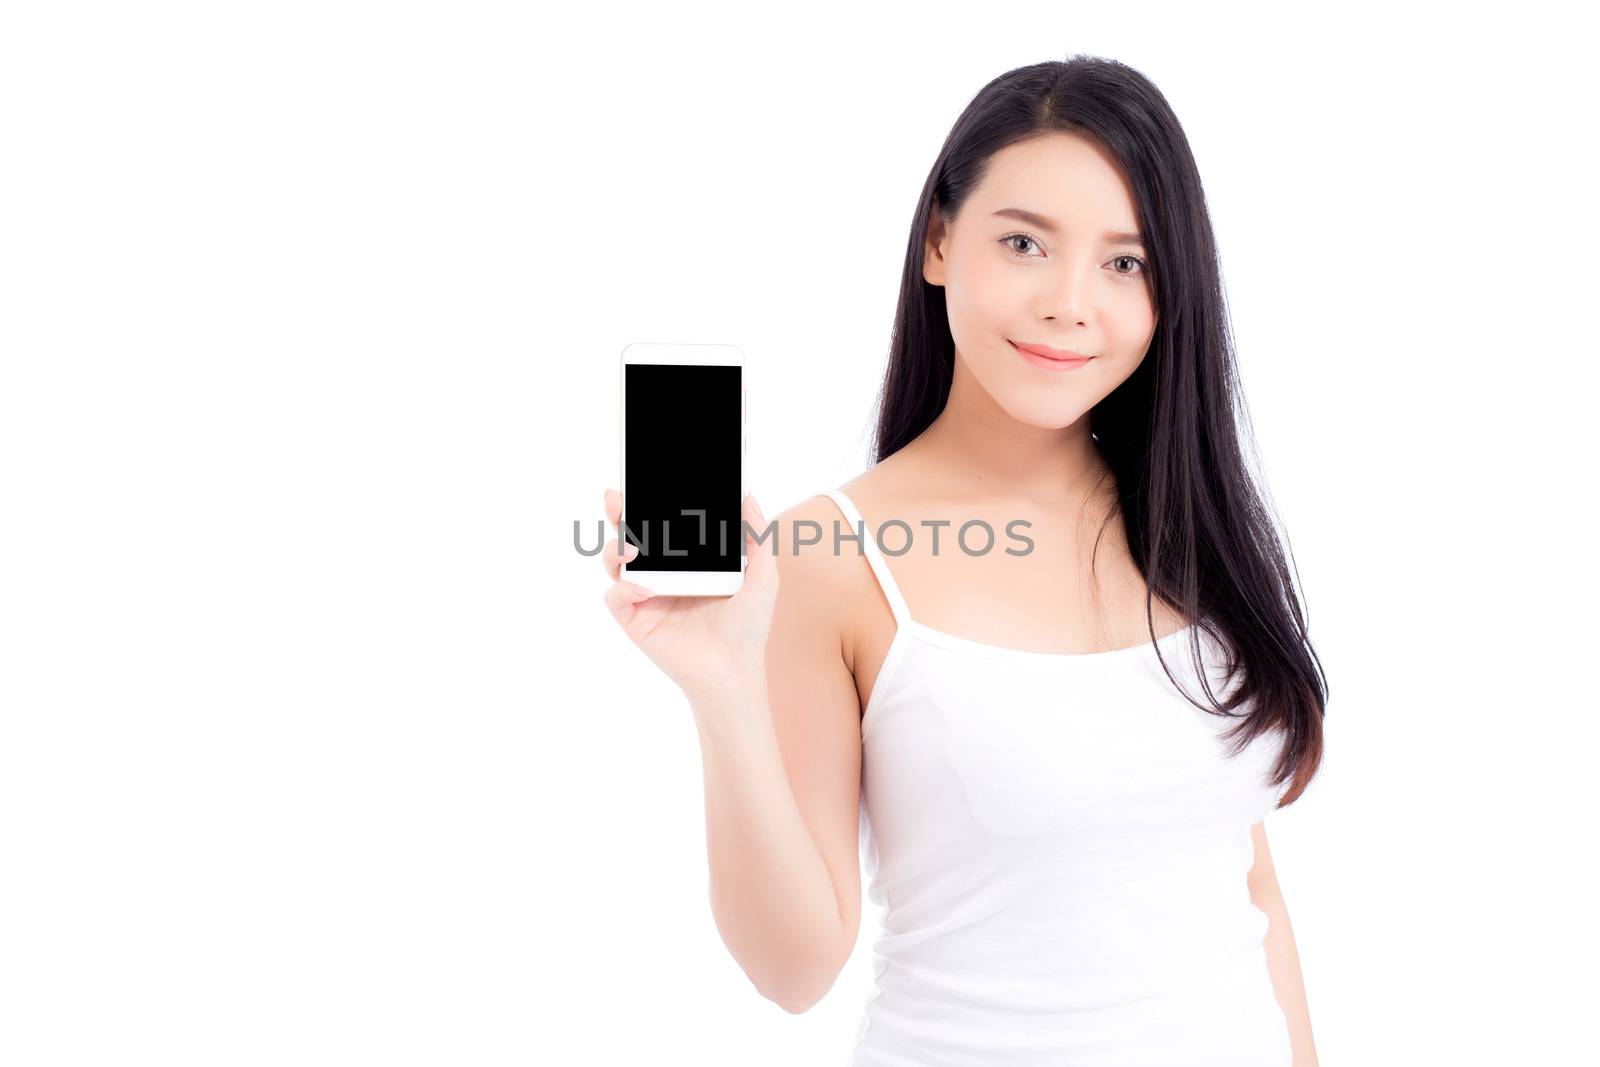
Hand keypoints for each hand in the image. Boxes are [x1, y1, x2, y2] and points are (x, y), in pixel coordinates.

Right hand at [600, 488, 779, 702]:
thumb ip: (757, 535)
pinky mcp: (636, 620)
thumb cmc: (748, 626)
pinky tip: (646, 589)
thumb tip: (747, 495)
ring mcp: (646, 598)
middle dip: (620, 514)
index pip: (662, 526)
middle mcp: (663, 575)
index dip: (649, 504)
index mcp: (687, 562)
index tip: (644, 482)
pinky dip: (625, 588)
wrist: (734, 670)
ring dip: (616, 549)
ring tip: (632, 547)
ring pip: (615, 563)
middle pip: (632, 536)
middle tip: (617, 499)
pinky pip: (616, 597)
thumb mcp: (762, 575)